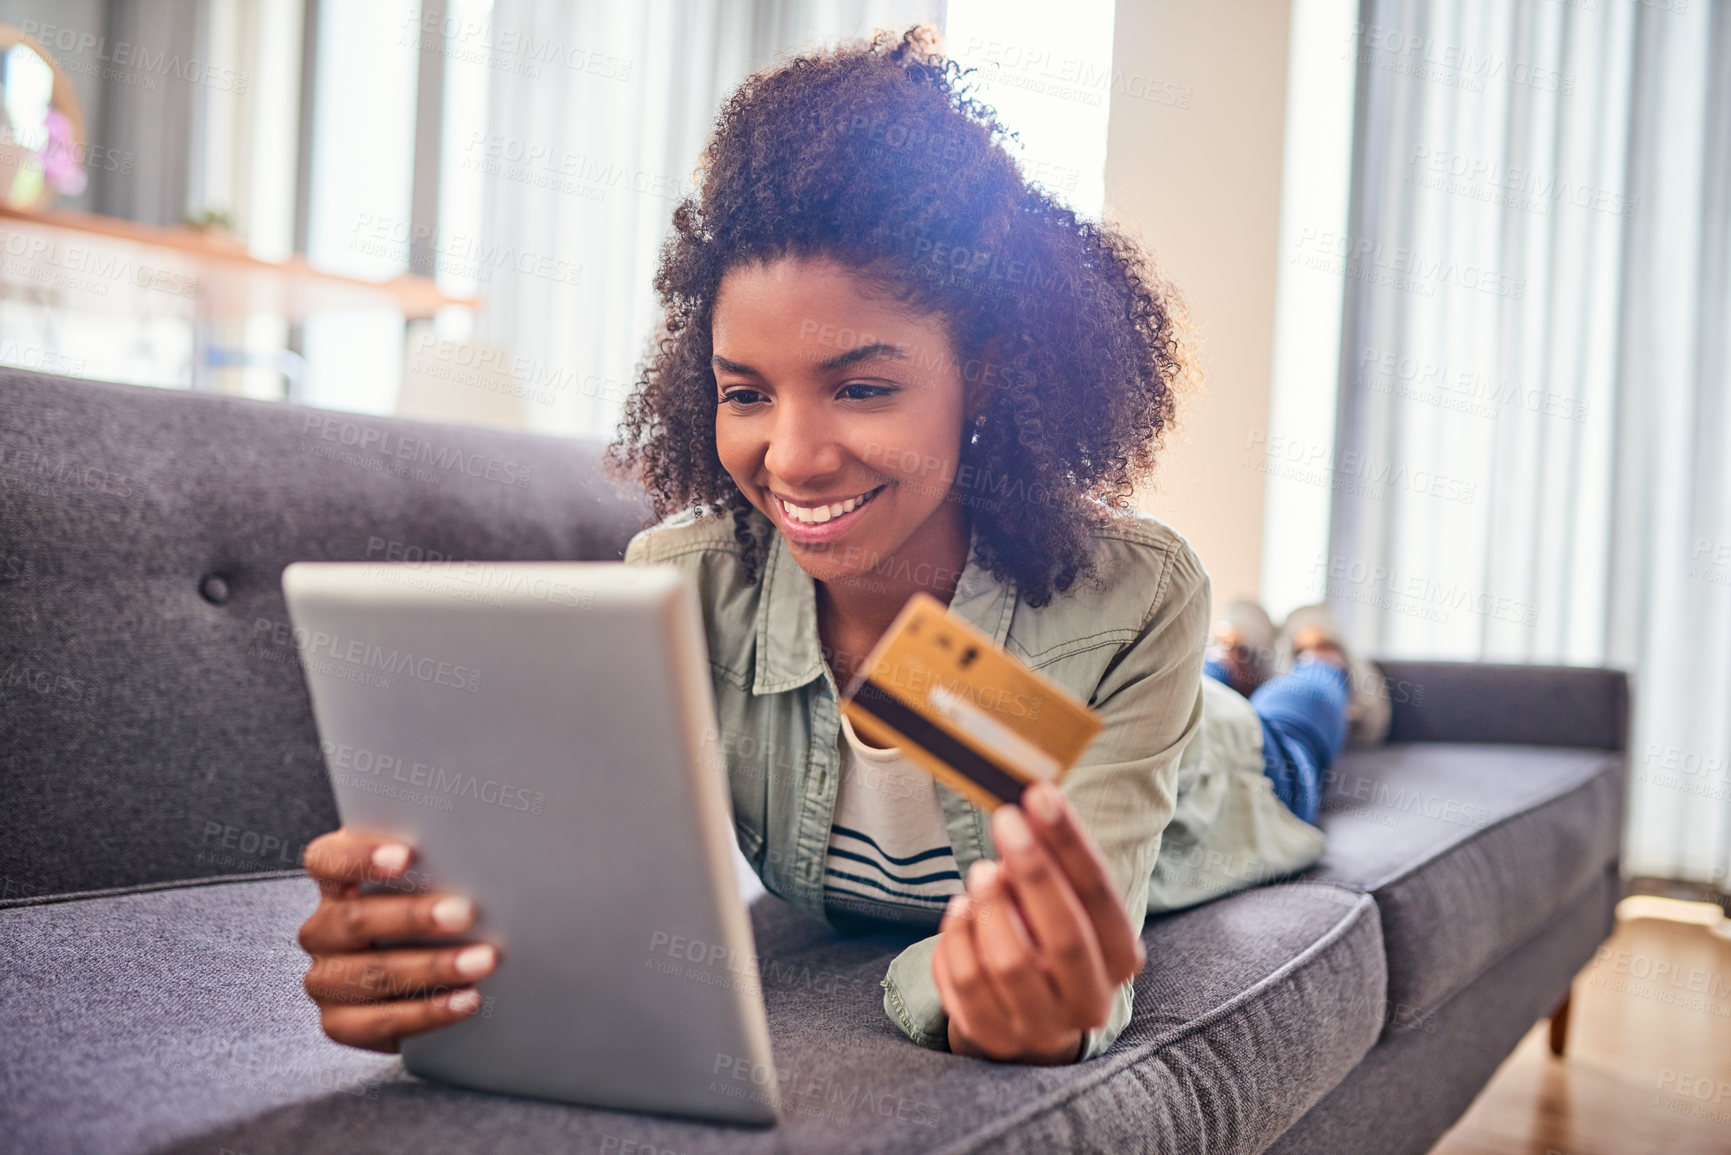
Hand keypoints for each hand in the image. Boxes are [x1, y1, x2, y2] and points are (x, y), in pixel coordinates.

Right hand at [297, 827, 497, 1052]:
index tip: (407, 855)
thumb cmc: (431, 912)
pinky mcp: (340, 1023)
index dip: (361, 856)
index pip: (328, 860)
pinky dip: (430, 1011)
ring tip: (483, 960)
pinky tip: (467, 999)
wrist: (427, 981)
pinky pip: (382, 1021)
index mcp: (336, 885)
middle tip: (466, 913)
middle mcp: (322, 930)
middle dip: (414, 917)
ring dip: (434, 967)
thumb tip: (482, 855)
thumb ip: (438, 865)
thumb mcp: (430, 883)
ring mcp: (326, 980)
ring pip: (372, 974)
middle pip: (355, 920)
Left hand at [932, 780, 1146, 1063]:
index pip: (1100, 897)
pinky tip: (960, 910)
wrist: (1031, 1014)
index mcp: (1120, 958)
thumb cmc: (1050, 936)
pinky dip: (956, 938)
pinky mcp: (994, 1037)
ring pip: (1008, 963)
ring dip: (988, 906)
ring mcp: (1040, 1026)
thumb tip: (1026, 807)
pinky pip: (965, 983)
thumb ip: (1054, 864)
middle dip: (1033, 871)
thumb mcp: (1066, 901)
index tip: (1040, 794)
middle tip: (1005, 821)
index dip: (1069, 844)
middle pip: (1064, 936)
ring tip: (980, 874)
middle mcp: (1090, 1000)